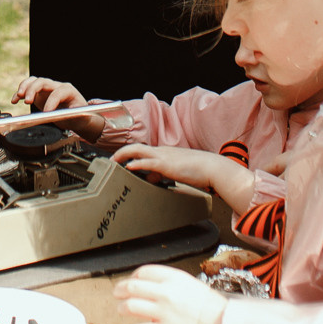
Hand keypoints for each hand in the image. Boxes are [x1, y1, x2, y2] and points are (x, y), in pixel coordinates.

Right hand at [15, 76, 105, 137]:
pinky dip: (20, 93)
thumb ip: (73, 114)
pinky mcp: (40, 94)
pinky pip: (28, 89)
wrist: (77, 116)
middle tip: (28, 101)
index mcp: (69, 91)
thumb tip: (63, 115)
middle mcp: (57, 87)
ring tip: (19, 96)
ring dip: (25, 87)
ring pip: (34, 81)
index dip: (52, 101)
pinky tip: (15, 100)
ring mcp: (47, 89)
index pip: (58, 92)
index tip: (46, 112)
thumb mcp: (81, 116)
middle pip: (43, 82)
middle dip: (34, 90)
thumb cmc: (80, 115)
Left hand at [113, 144, 255, 214]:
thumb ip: (162, 172)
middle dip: (121, 153)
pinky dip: (137, 164)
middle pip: (136, 147)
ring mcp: (164, 156)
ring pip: (138, 150)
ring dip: (123, 155)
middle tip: (111, 161)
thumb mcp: (176, 170)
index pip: (142, 150)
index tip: (119, 160)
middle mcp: (162, 151)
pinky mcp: (167, 165)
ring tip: (113, 161)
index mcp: (164, 152)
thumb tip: (151, 176)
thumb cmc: (198, 169)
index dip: (129, 154)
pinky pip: (148, 162)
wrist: (212, 167)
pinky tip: (129, 167)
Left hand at [116, 264, 224, 323]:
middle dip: (121, 289)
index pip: (144, 271)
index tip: (131, 279)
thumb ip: (171, 282)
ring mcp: (164, 313)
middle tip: (117, 293)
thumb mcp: (191, 284)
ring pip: (131, 306)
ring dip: (122, 308)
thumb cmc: (209, 306)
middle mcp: (166, 293)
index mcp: (174, 278)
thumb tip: (153, 285)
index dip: (133, 275)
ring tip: (121, 309)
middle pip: (133, 286)